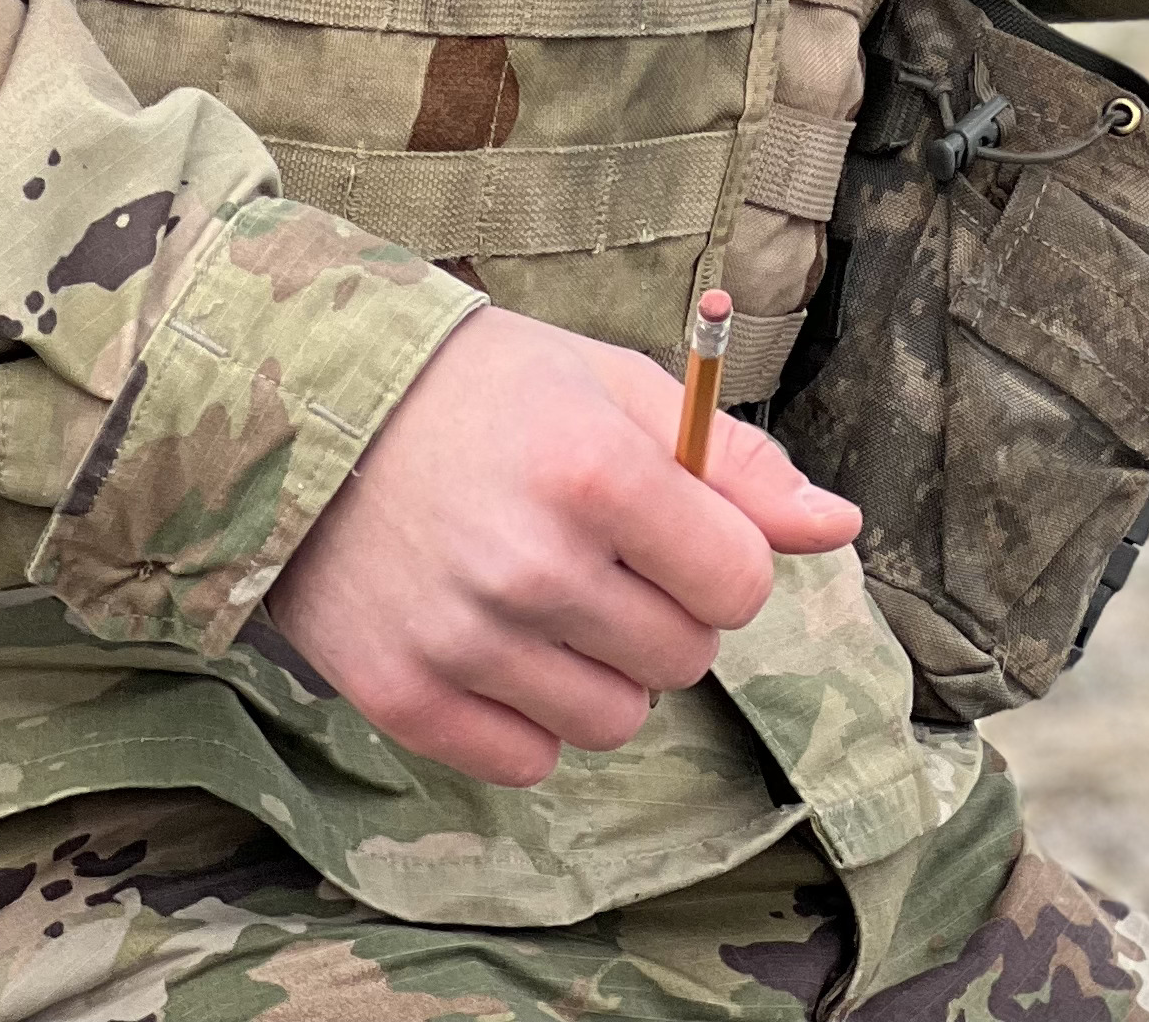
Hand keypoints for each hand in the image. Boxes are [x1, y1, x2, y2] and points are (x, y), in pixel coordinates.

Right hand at [265, 305, 860, 785]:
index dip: (723, 560)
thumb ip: (734, 462)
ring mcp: (466, 641)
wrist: (308, 411)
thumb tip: (840, 526)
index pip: (740, 585)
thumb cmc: (482, 390)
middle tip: (602, 554)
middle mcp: (535, 566)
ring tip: (549, 597)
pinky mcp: (405, 699)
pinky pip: (530, 761)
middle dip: (666, 611)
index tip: (680, 532)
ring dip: (604, 669)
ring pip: (616, 721)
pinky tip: (497, 643)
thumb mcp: (613, 387)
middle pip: (684, 659)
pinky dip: (530, 716)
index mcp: (598, 472)